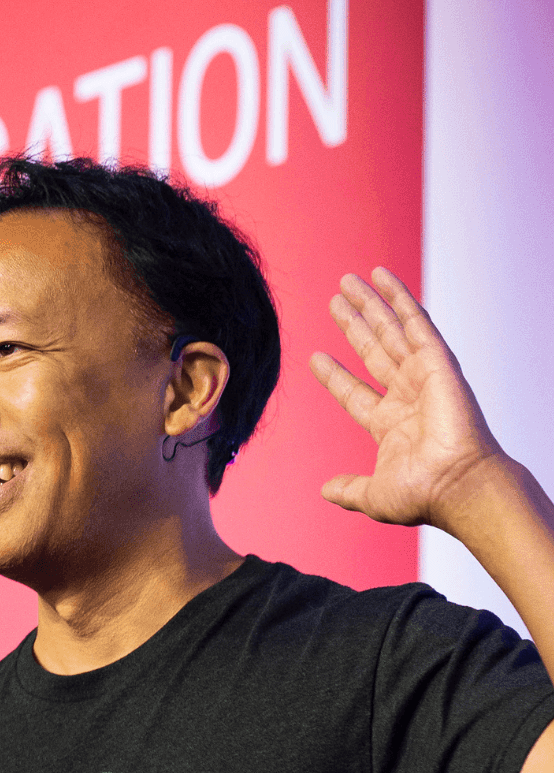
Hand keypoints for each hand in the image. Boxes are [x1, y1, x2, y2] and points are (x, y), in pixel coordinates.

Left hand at [310, 268, 502, 528]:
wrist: (456, 485)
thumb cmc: (422, 494)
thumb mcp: (373, 495)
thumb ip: (349, 489)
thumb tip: (326, 490)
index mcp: (390, 426)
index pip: (355, 393)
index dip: (335, 376)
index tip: (315, 357)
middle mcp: (406, 397)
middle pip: (372, 352)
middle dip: (353, 327)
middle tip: (333, 302)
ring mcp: (422, 377)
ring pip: (390, 331)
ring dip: (371, 305)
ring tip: (347, 282)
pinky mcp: (437, 362)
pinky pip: (415, 322)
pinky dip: (399, 298)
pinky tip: (381, 277)